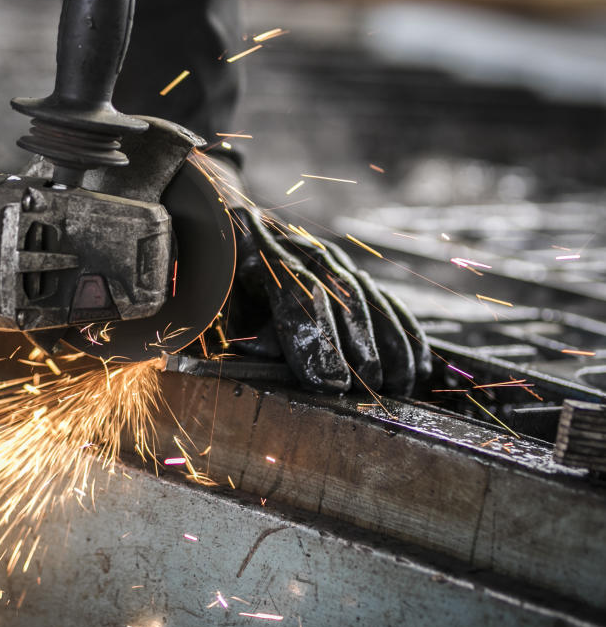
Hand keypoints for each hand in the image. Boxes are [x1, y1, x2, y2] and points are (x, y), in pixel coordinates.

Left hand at [211, 164, 430, 394]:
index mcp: (253, 251)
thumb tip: (286, 362)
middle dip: (358, 347)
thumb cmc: (211, 288)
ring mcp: (325, 256)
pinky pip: (383, 299)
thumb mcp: (212, 310)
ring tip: (395, 386)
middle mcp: (295, 247)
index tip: (330, 384)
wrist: (217, 236)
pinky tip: (415, 365)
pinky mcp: (344, 269)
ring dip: (388, 344)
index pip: (296, 295)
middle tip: (367, 390)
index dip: (317, 342)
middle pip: (340, 295)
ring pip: (367, 297)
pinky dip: (402, 332)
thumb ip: (242, 332)